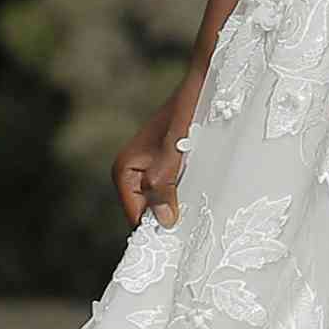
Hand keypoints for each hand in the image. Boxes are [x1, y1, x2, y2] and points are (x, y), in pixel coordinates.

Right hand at [110, 63, 206, 227]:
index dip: (157, 230)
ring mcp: (148, 169)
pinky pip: (172, 191)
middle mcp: (131, 172)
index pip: (137, 218)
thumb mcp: (175, 151)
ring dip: (180, 208)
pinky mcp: (165, 165)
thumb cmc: (187, 112)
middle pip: (149, 212)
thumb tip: (163, 221)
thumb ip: (165, 185)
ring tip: (202, 216)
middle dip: (169, 220)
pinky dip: (185, 196)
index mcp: (124, 170)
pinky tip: (203, 198)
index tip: (180, 245)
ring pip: (162, 202)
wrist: (202, 84)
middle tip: (196, 231)